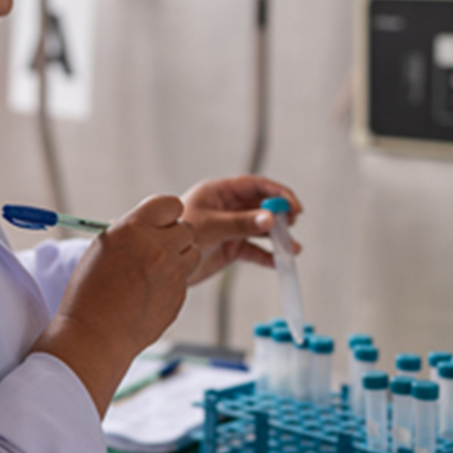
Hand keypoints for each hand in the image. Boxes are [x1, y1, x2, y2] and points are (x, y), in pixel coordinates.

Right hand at [30, 195, 198, 415]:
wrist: (95, 335)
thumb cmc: (90, 292)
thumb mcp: (103, 248)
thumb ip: (131, 232)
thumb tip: (149, 226)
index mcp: (135, 229)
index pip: (170, 203)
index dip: (165, 213)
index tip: (159, 222)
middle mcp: (158, 247)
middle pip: (186, 228)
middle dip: (173, 236)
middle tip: (156, 248)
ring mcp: (173, 273)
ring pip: (193, 252)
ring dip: (179, 256)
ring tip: (156, 269)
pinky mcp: (179, 295)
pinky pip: (184, 279)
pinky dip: (172, 282)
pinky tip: (150, 292)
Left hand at [180, 175, 303, 285]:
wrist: (159, 266)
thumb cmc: (176, 236)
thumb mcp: (211, 227)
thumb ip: (241, 223)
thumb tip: (271, 218)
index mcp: (219, 192)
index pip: (255, 186)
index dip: (277, 193)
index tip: (294, 206)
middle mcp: (227, 208)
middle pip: (262, 206)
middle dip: (280, 215)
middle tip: (293, 225)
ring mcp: (230, 228)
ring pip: (261, 229)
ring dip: (278, 238)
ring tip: (292, 248)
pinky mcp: (230, 248)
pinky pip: (254, 250)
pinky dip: (267, 256)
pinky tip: (278, 263)